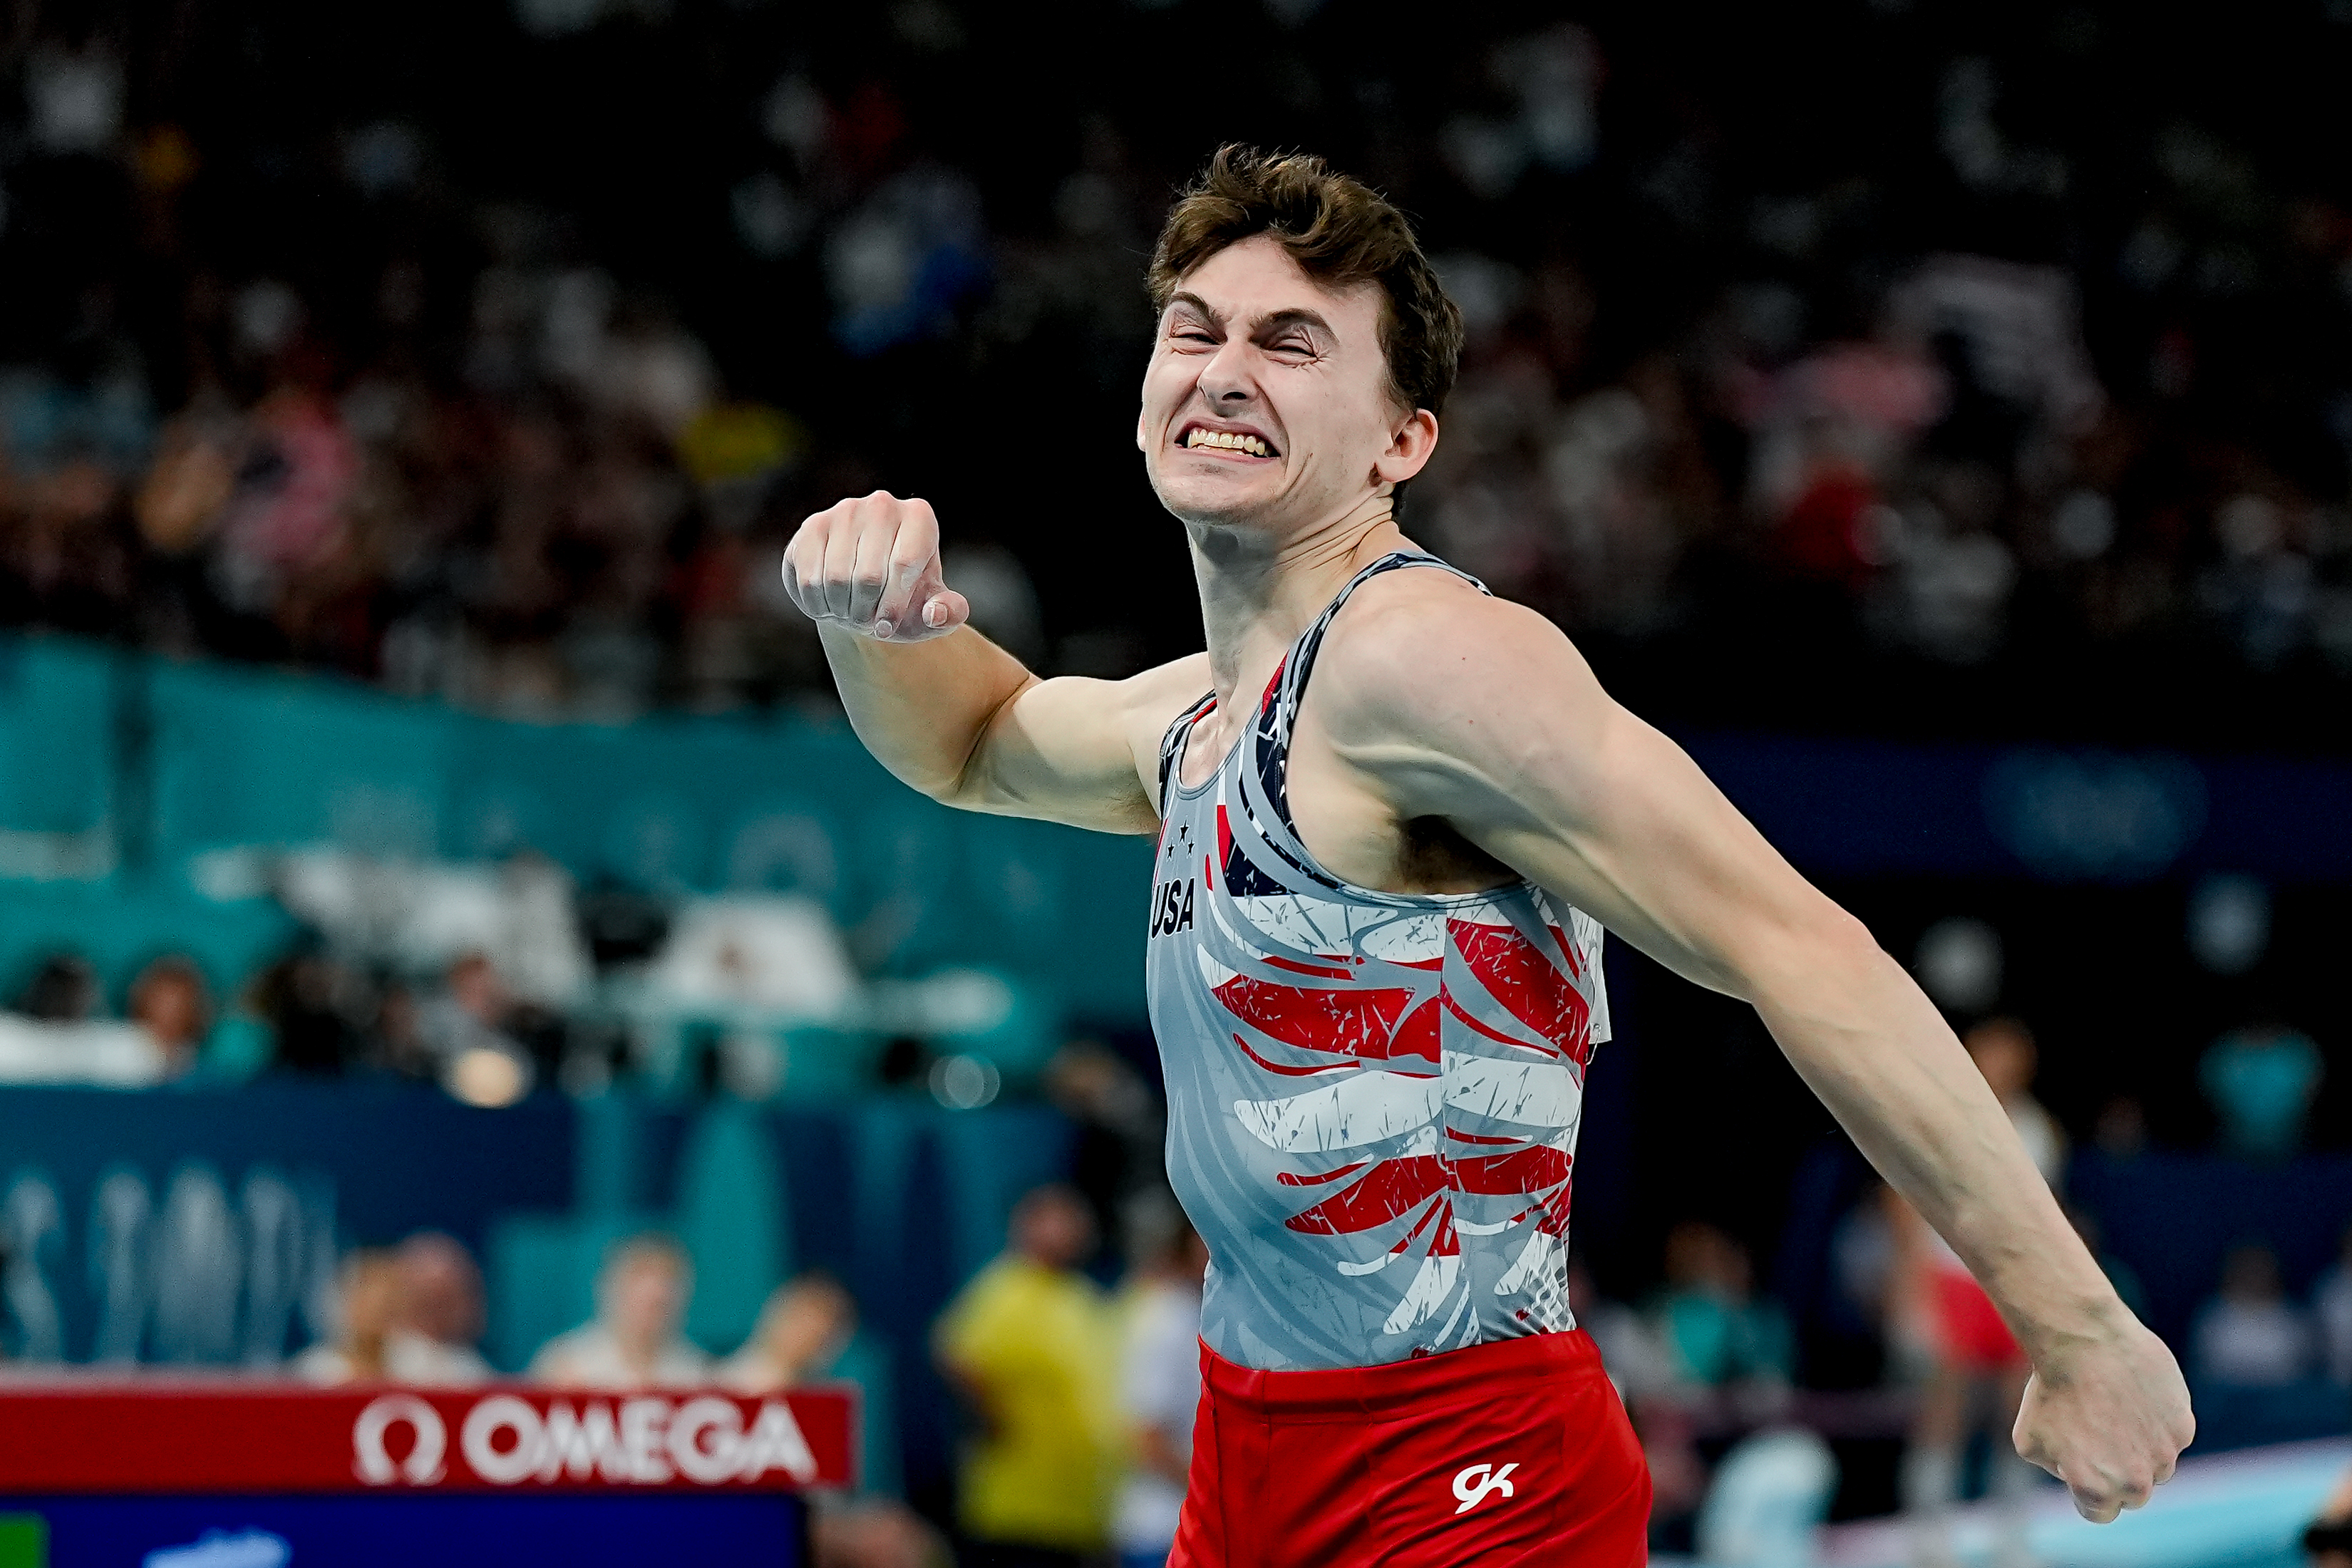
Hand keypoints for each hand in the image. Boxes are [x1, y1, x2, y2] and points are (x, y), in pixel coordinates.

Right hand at [781, 490, 969, 642]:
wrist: (868, 590)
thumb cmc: (907, 598)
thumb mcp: (934, 609)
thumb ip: (950, 614)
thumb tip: (935, 614)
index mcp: (919, 517)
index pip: (904, 564)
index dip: (893, 606)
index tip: (888, 627)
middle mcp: (882, 504)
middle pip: (868, 576)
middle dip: (866, 611)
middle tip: (867, 620)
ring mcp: (844, 511)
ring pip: (835, 578)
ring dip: (841, 610)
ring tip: (850, 612)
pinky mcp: (812, 526)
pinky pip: (808, 578)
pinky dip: (818, 605)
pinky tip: (828, 605)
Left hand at [2013, 1315, 2193, 1521]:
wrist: (2083, 1342)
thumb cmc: (2049, 1389)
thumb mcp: (2030, 1440)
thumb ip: (2057, 1470)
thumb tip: (2074, 1475)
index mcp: (2097, 1490)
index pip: (2100, 1513)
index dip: (2087, 1491)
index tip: (2081, 1467)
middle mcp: (2135, 1481)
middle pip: (2132, 1494)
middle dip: (2116, 1473)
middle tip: (2097, 1435)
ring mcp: (2164, 1455)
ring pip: (2157, 1465)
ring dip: (2140, 1448)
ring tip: (2113, 1408)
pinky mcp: (2183, 1427)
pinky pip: (2171, 1435)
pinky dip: (2156, 1420)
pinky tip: (2132, 1393)